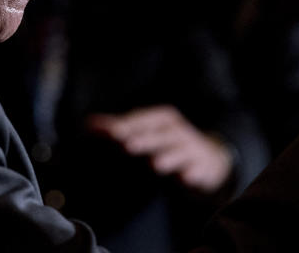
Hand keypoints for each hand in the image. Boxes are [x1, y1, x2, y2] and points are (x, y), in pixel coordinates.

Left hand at [86, 105, 233, 193]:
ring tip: (155, 164)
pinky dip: (192, 174)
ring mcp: (191, 149)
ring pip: (179, 152)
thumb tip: (89, 123)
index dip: (124, 125)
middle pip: (159, 134)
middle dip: (144, 139)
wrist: (209, 159)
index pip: (140, 120)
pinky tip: (186, 178)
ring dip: (169, 157)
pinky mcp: (202, 167)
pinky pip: (198, 171)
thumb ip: (121, 129)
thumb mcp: (149, 133)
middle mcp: (176, 131)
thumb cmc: (169, 144)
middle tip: (127, 145)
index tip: (105, 132)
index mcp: (161, 119)